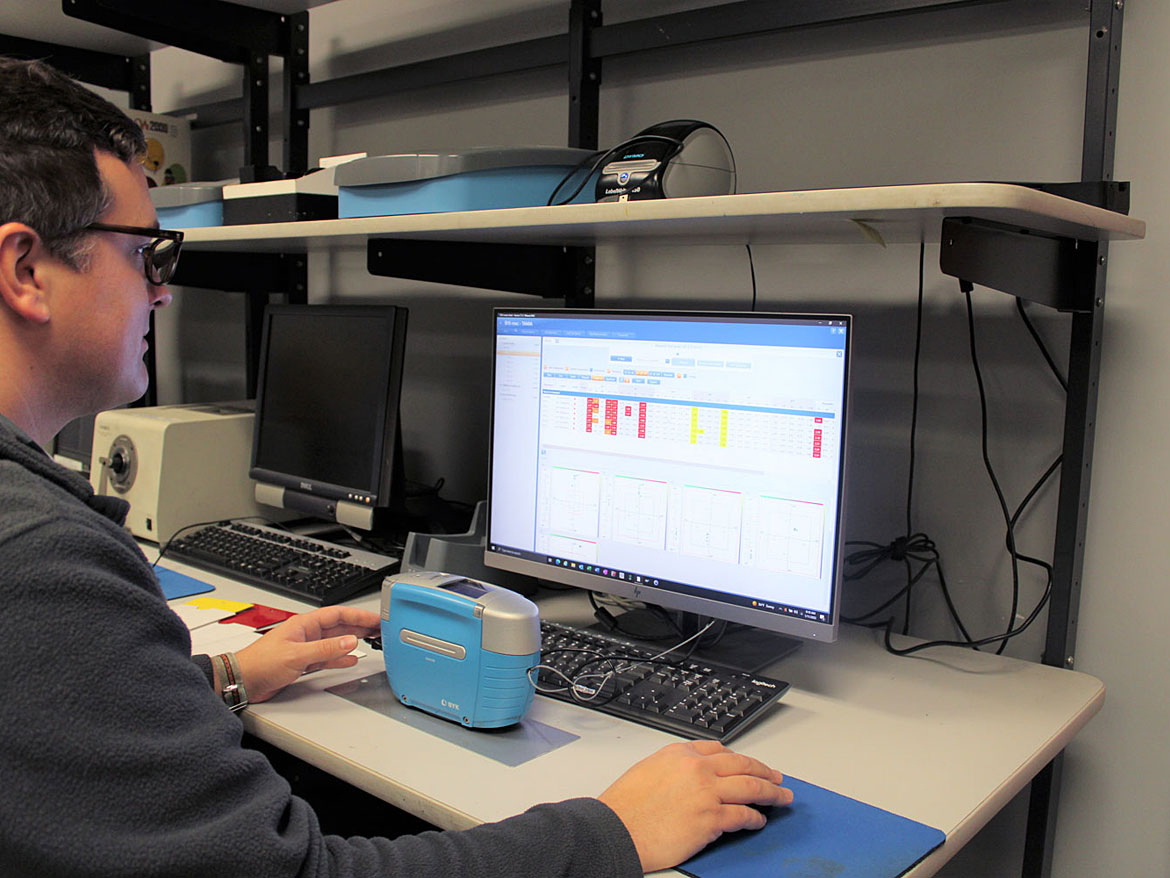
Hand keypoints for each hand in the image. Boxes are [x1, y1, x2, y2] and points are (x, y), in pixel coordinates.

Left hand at [233, 606, 380, 702]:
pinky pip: (328, 657)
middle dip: (361, 626)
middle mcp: (307, 634)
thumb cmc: (259, 663)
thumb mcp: (297, 655)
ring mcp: (306, 648)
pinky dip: (341, 658)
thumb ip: (325, 649)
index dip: (359, 615)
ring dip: (354, 641)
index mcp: (305, 624)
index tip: (376, 618)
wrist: (242, 681)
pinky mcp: (303, 663)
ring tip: (372, 641)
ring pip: (336, 642)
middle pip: (340, 626)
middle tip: (380, 628)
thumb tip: (349, 642)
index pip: (338, 614)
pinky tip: (351, 659)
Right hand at [598, 740, 792, 872]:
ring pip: (751, 787)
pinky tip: (759, 820)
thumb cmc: (626, 806)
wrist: (616, 829)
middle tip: (778, 778)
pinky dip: (755, 818)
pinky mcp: (711, 818)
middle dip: (765, 772)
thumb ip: (675, 767)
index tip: (749, 765)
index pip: (720, 750)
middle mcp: (696, 768)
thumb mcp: (649, 770)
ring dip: (771, 793)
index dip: (740, 758)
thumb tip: (694, 776)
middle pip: (743, 765)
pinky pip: (743, 815)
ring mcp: (706, 792)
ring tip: (781, 797)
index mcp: (680, 753)